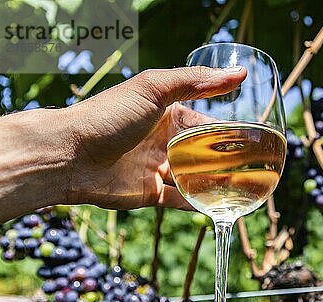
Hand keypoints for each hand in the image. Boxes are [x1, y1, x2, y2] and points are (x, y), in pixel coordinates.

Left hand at [62, 66, 245, 209]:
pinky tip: (218, 206)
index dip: (226, 130)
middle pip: (201, 152)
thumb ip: (196, 82)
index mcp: (165, 115)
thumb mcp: (154, 89)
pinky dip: (197, 204)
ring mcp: (156, 168)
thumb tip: (239, 75)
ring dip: (215, 183)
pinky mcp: (148, 194)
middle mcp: (162, 141)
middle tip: (253, 166)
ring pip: (193, 177)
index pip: (203, 121)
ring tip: (243, 187)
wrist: (69, 156)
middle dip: (225, 159)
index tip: (252, 138)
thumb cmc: (109, 116)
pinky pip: (179, 200)